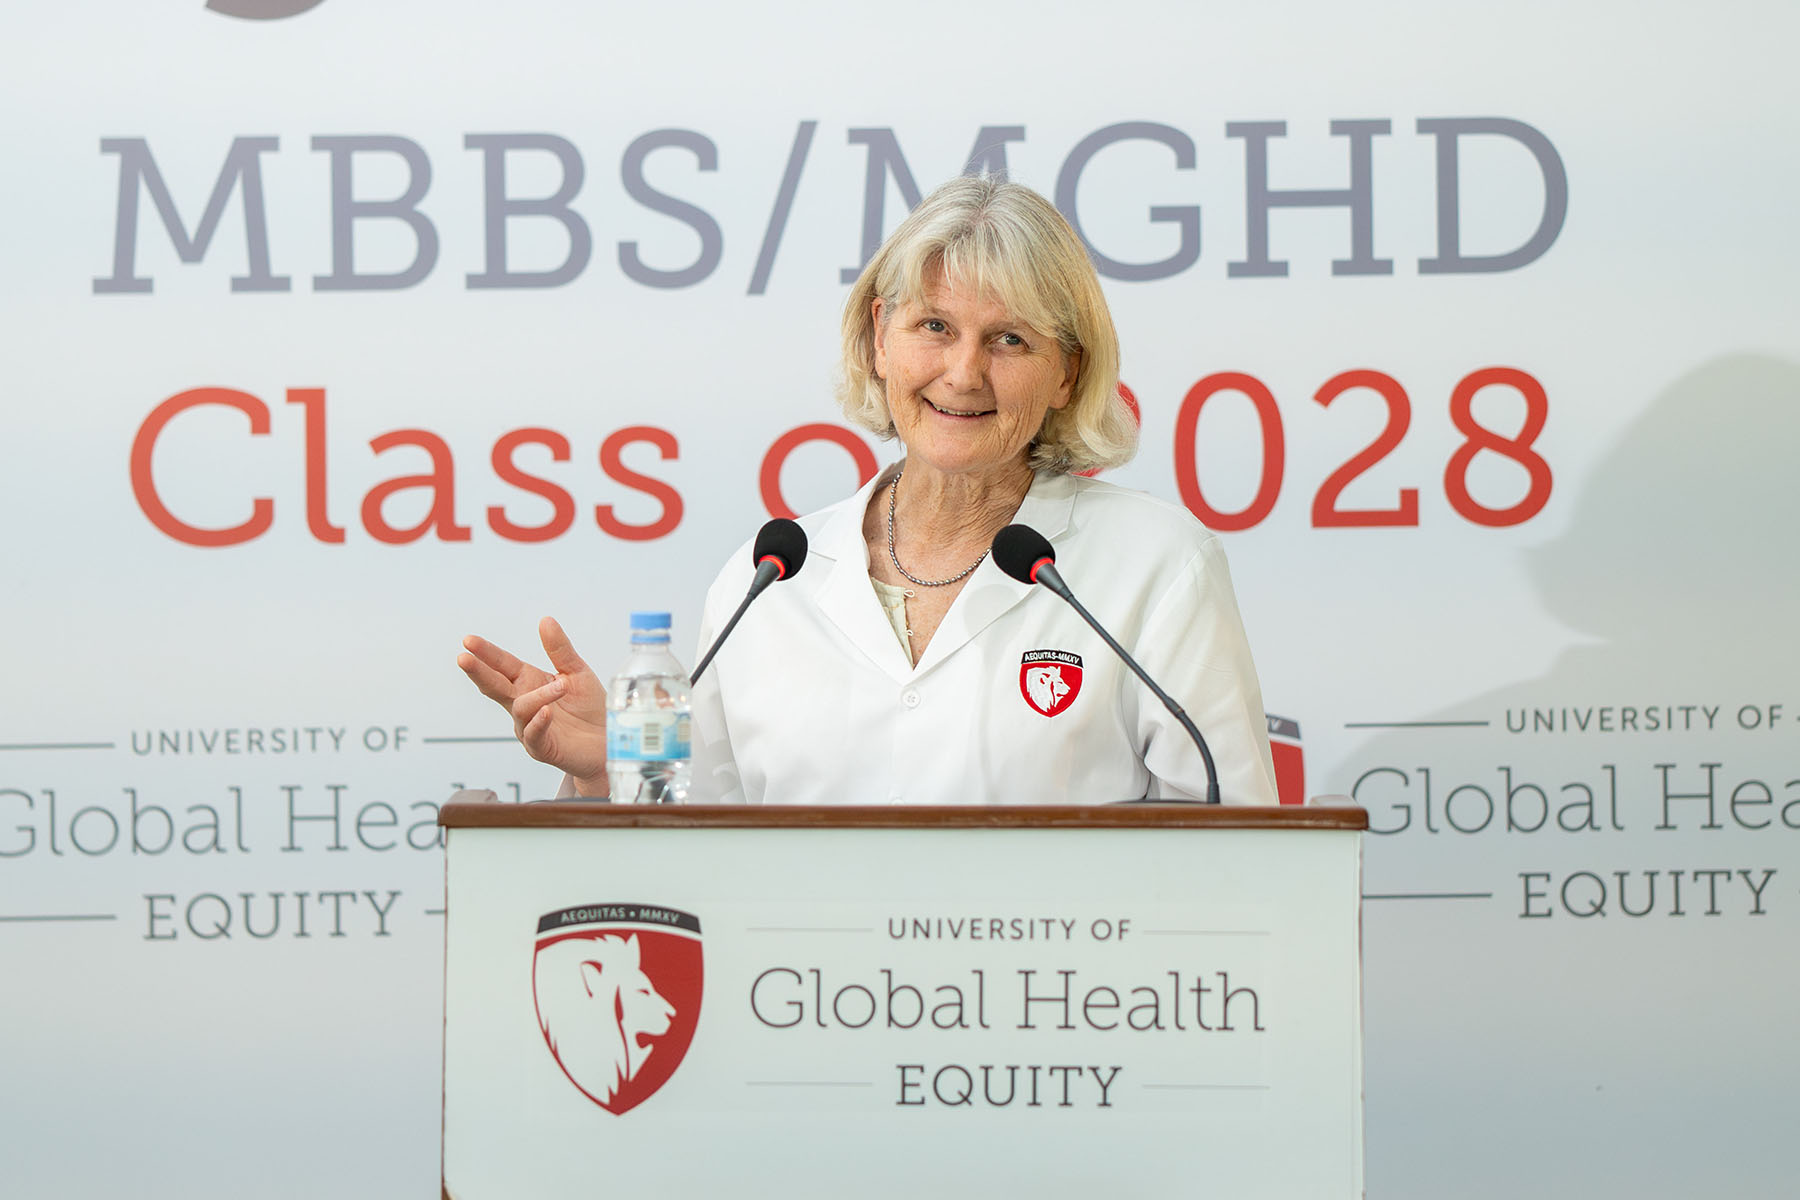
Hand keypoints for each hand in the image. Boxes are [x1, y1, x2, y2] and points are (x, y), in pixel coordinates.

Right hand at [458, 616, 609, 794]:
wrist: (608, 739)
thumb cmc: (590, 707)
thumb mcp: (577, 672)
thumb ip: (559, 649)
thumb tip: (545, 620)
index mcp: (529, 683)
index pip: (502, 665)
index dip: (486, 653)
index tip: (468, 640)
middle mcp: (525, 704)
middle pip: (495, 686)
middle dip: (479, 672)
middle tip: (464, 658)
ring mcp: (530, 727)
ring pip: (521, 709)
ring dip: (539, 696)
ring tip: (561, 686)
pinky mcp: (542, 748)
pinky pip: (534, 735)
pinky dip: (539, 722)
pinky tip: (547, 712)